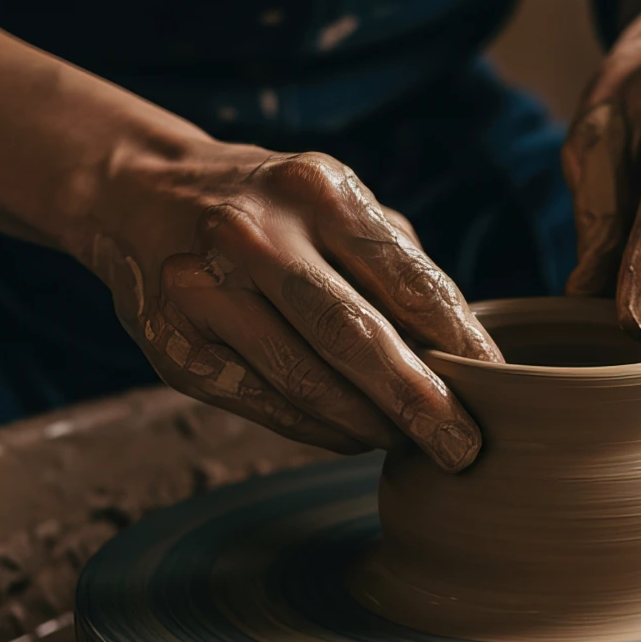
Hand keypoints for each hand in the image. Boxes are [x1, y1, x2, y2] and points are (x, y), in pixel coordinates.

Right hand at [77, 143, 500, 469]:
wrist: (140, 192)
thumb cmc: (272, 209)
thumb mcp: (333, 203)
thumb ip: (395, 263)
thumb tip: (467, 349)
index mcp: (318, 191)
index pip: (407, 280)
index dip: (460, 343)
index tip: (500, 388)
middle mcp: (256, 235)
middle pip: (354, 337)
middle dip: (419, 403)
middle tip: (464, 449)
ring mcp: (206, 290)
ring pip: (307, 383)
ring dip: (369, 426)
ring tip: (408, 444)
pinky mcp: (175, 346)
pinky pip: (264, 406)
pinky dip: (318, 430)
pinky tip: (352, 436)